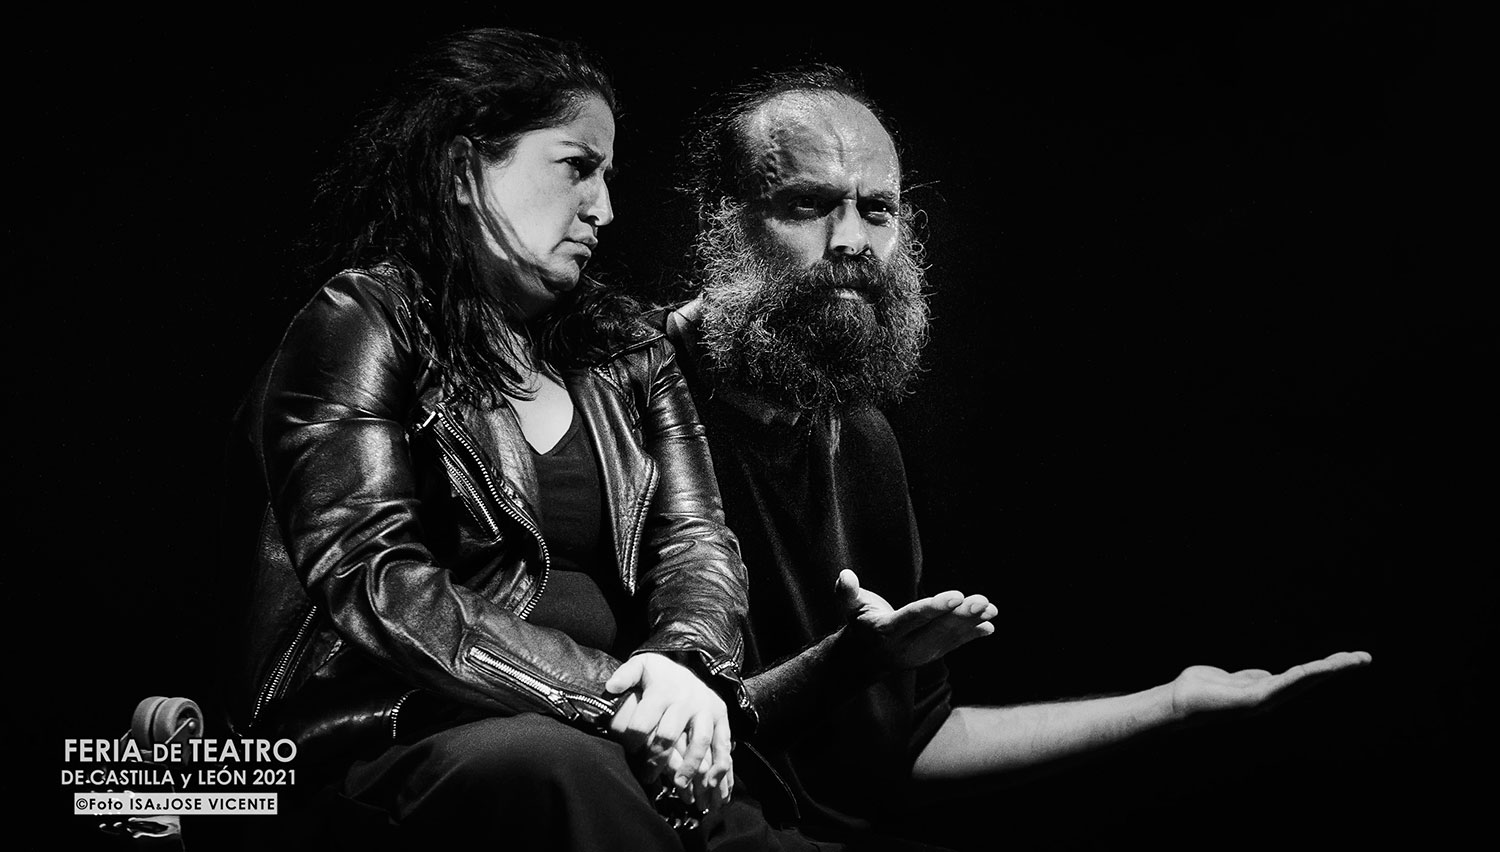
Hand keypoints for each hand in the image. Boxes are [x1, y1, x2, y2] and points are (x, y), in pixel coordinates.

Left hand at [605, 652, 732, 811]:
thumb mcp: (642, 665)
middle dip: (656, 759)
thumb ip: (625, 675)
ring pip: (699, 740)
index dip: (633, 740)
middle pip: (669, 734)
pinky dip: (720, 764)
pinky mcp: (721, 716)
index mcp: (663, 690)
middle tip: (647, 777)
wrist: (688, 668)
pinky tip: (711, 782)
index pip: (644, 721)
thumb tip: (610, 687)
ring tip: (680, 786)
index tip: (629, 753)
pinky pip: (722, 742)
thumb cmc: (660, 674)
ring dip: (690, 765)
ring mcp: (706, 709)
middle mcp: (686, 700)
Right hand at [837, 569, 997, 670]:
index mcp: (886, 632)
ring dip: (972, 623)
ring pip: (949, 637)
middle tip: (982, 601)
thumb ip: (846, 592)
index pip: (914, 618)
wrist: (864, 659)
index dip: (935, 607)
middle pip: (937, 629)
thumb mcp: (849, 608)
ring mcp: (922, 654)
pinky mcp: (932, 655)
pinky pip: (954, 644)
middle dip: (961, 615)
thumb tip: (845, 575)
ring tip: (991, 609)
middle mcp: (906, 647)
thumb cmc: (859, 624)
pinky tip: (989, 625)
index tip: (957, 595)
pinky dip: (972, 634)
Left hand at [1170, 650, 1373, 718]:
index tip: (1350, 657)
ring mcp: (1264, 700)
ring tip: (1352, 660)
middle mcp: (1271, 697)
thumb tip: (1266, 676)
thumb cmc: (1201, 690)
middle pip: (1311, 679)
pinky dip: (1302, 676)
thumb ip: (1251, 679)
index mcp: (1267, 690)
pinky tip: (1316, 669)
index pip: (1304, 676)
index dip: (1327, 668)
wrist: (1179, 702)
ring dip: (1328, 670)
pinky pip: (1282, 685)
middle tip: (1366, 658)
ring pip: (1303, 681)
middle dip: (1338, 668)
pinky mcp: (1253, 701)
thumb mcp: (1232, 679)